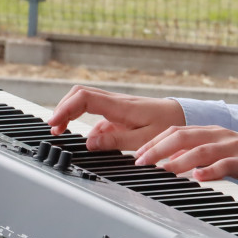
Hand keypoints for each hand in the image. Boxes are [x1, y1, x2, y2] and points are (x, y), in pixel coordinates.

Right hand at [47, 85, 184, 151]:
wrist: (183, 116)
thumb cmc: (168, 126)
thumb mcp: (143, 139)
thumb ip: (116, 141)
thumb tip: (90, 143)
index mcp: (120, 106)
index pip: (84, 98)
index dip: (65, 108)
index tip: (54, 123)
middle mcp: (116, 101)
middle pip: (80, 94)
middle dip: (62, 109)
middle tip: (54, 129)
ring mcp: (116, 105)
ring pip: (86, 101)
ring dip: (71, 113)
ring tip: (61, 131)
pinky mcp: (118, 111)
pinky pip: (96, 112)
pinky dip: (85, 121)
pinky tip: (86, 138)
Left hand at [135, 126, 237, 200]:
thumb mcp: (224, 156)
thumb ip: (200, 156)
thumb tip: (172, 162)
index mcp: (213, 133)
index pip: (176, 132)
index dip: (155, 142)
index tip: (138, 156)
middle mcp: (221, 136)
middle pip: (183, 136)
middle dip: (158, 148)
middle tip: (141, 162)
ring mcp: (234, 147)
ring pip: (201, 149)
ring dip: (179, 160)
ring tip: (163, 170)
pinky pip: (226, 164)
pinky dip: (211, 170)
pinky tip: (200, 177)